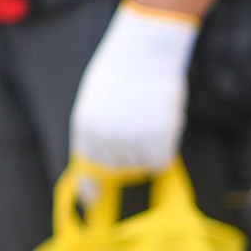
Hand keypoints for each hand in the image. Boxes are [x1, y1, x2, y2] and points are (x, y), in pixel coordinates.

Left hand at [69, 2, 196, 172]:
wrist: (146, 48)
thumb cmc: (123, 68)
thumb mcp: (97, 99)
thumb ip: (97, 128)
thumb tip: (100, 156)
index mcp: (85, 128)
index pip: (87, 169)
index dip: (91, 188)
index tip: (93, 202)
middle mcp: (104, 140)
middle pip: (119, 170)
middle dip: (129, 158)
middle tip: (139, 130)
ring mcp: (130, 141)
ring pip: (142, 165)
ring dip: (149, 148)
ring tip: (150, 115)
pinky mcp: (156, 139)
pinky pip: (162, 160)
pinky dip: (166, 146)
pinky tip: (163, 121)